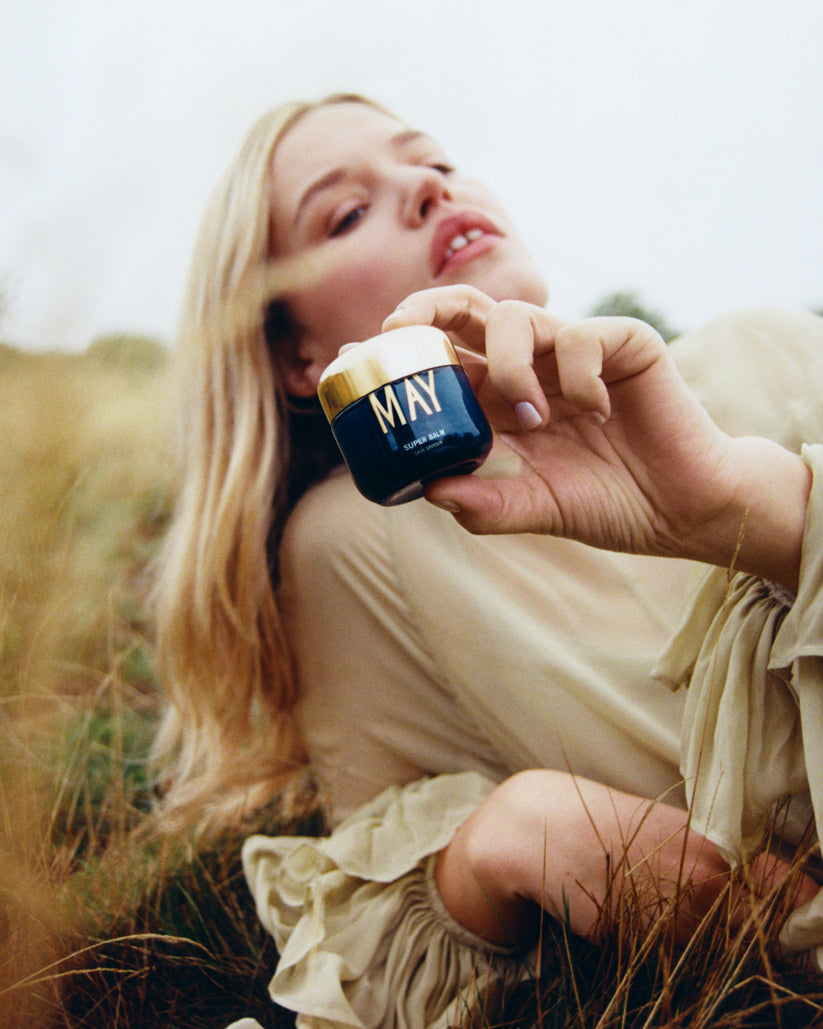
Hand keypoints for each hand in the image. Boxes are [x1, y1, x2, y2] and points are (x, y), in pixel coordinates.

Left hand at [383, 286, 809, 587]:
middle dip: (427, 308)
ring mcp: (574, 351)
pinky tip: (597, 411)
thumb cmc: (611, 505)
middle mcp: (530, 368)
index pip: (442, 361)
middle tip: (399, 330)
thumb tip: (429, 491)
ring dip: (509, 364)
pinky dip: (577, 373)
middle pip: (467, 313)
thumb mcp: (537, 510)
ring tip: (532, 418)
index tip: (353, 356)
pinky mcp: (622, 343)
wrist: (685, 510)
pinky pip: (581, 336)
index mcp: (503, 402)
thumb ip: (487, 504)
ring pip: (517, 316)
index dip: (400, 352)